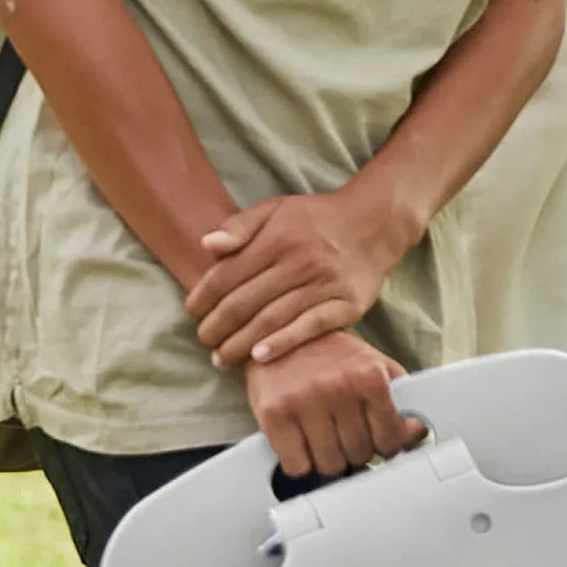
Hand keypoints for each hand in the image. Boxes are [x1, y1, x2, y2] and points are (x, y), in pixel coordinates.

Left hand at [189, 184, 406, 369]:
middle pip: (247, 301)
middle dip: (218, 325)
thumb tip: (207, 245)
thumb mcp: (276, 208)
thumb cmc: (316, 219)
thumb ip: (240, 226)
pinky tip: (260, 357)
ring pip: (273, 318)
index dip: (205, 296)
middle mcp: (300, 261)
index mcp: (278, 237)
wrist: (375, 223)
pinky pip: (310, 327)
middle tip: (203, 340)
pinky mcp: (346, 305)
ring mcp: (325, 285)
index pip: (229, 273)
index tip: (192, 312)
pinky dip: (284, 343)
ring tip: (221, 358)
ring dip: (242, 342)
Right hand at [246, 331, 422, 482]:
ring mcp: (304, 402)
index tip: (379, 443)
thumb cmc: (329, 353)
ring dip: (329, 460)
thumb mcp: (372, 362)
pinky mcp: (274, 414)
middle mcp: (337, 387)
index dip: (387, 446)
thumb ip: (399, 396)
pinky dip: (300, 463)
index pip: (390, 438)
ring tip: (324, 440)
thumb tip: (415, 433)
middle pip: (359, 454)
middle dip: (356, 451)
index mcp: (368, 376)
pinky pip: (296, 466)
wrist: (278, 330)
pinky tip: (301, 445)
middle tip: (347, 437)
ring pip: (330, 465)